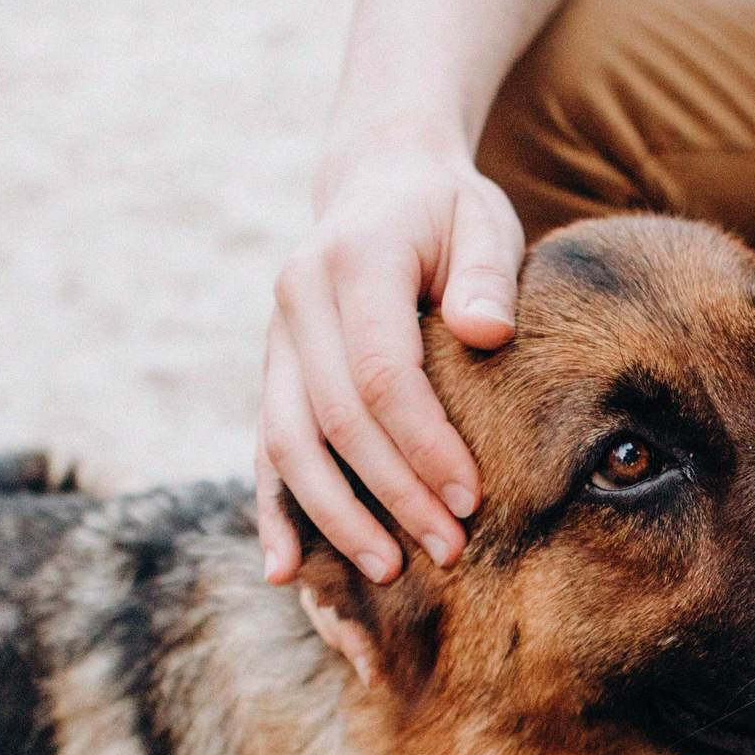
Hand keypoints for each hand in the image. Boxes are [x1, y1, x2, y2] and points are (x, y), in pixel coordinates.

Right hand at [256, 131, 524, 585]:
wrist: (378, 181)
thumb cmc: (447, 212)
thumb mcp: (482, 219)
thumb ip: (487, 274)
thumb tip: (487, 333)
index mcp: (353, 260)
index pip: (382, 372)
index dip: (424, 443)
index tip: (473, 499)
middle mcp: (299, 301)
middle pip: (335, 419)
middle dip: (393, 494)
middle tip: (452, 551)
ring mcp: (278, 340)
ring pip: (290, 444)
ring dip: (336, 516)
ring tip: (390, 573)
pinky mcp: (274, 373)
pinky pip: (266, 449)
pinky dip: (273, 511)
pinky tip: (287, 570)